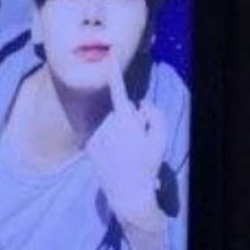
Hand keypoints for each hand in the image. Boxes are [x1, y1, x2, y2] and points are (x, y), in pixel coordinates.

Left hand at [85, 54, 166, 225]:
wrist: (127, 194)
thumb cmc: (147, 166)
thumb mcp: (160, 139)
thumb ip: (154, 114)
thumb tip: (141, 103)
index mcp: (125, 120)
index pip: (119, 90)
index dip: (115, 71)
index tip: (109, 54)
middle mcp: (107, 124)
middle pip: (120, 111)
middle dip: (129, 119)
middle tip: (137, 143)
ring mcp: (96, 135)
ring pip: (110, 122)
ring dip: (118, 131)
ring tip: (126, 153)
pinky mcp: (89, 145)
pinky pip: (101, 134)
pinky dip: (108, 141)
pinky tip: (115, 157)